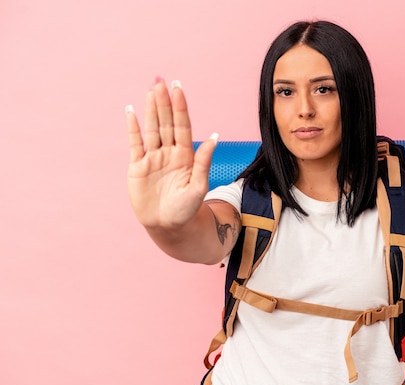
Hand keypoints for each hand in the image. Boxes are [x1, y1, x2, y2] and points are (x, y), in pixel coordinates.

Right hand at [125, 78, 217, 229]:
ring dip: (151, 109)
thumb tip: (214, 137)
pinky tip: (131, 111)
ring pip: (152, 128)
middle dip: (164, 102)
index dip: (180, 107)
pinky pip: (135, 143)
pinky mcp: (138, 166)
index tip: (178, 88)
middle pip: (166, 122)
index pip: (182, 126)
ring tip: (151, 89)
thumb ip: (203, 161)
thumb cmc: (186, 208)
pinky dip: (132, 128)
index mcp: (185, 155)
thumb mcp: (198, 186)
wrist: (168, 226)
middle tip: (161, 80)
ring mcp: (153, 158)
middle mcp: (169, 153)